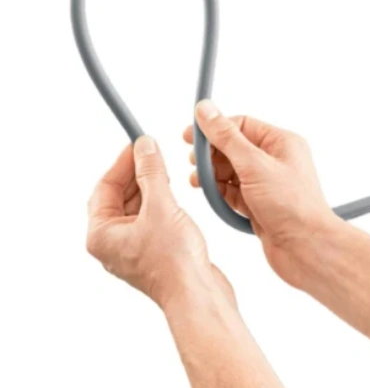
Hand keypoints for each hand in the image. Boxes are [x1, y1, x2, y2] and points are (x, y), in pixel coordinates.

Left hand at [87, 135, 234, 309]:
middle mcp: (112, 243)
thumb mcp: (160, 206)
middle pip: (118, 196)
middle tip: (150, 152)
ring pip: (134, 207)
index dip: (121, 162)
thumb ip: (151, 172)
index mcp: (101, 235)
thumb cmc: (174, 262)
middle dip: (135, 173)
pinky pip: (147, 218)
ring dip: (147, 186)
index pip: (104, 187)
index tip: (137, 144)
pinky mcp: (151, 251)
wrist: (198, 295)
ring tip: (161, 168)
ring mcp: (132, 248)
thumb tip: (144, 146)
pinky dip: (156, 201)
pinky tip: (169, 191)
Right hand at [184, 100, 336, 287]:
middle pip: (233, 148)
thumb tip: (206, 110)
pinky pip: (233, 191)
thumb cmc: (292, 205)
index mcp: (280, 143)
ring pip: (231, 171)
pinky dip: (219, 192)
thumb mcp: (254, 164)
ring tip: (198, 180)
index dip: (214, 128)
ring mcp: (265, 183)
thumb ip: (226, 137)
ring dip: (212, 174)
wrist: (307, 249)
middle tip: (194, 160)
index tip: (191, 135)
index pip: (241, 125)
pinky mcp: (258, 204)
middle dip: (211, 154)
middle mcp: (273, 161)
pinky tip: (209, 193)